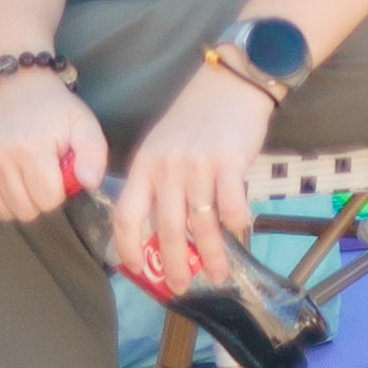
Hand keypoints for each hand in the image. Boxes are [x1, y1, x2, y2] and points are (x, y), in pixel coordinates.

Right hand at [0, 68, 109, 231]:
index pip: (48, 200)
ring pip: (1, 211)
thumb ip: (94, 154)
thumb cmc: (52, 108)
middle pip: (24, 210)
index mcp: (32, 148)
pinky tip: (3, 179)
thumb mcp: (84, 122)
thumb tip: (89, 184)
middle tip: (41, 176)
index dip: (59, 192)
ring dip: (16, 201)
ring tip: (24, 175)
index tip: (58, 176)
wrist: (13, 84)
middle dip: (39, 199)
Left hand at [114, 61, 275, 299]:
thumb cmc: (197, 114)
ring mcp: (198, 166)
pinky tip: (240, 232)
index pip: (127, 215)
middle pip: (167, 228)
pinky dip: (235, 224)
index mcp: (145, 165)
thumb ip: (156, 179)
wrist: (232, 81)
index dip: (127, 246)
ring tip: (217, 274)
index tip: (134, 268)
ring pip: (202, 224)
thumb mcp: (163, 143)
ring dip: (211, 254)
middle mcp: (167, 169)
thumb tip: (159, 224)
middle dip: (173, 264)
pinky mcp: (229, 162)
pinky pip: (231, 206)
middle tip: (179, 286)